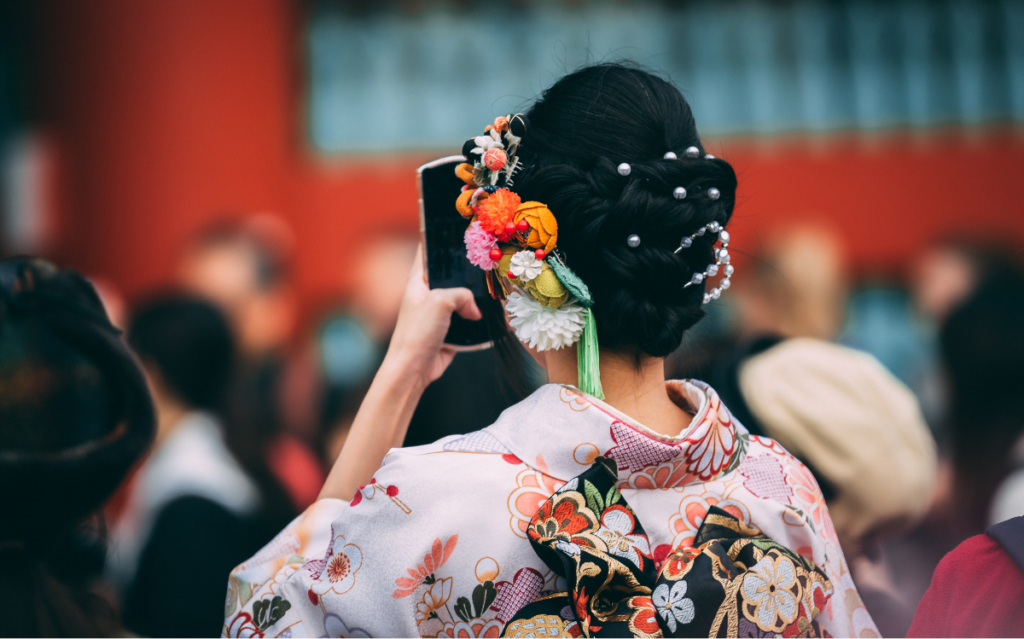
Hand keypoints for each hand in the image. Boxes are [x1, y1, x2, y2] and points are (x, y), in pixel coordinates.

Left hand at [382, 243, 481, 387]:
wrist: (414, 370)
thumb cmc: (417, 333)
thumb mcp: (439, 302)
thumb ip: (461, 294)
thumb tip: (475, 309)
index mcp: (418, 282)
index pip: (427, 252)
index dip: (439, 239)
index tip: (457, 228)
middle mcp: (428, 295)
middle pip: (452, 276)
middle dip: (468, 272)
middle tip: (487, 260)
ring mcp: (440, 313)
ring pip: (463, 298)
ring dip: (476, 298)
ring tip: (495, 287)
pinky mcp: (451, 331)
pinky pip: (469, 320)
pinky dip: (479, 319)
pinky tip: (494, 315)